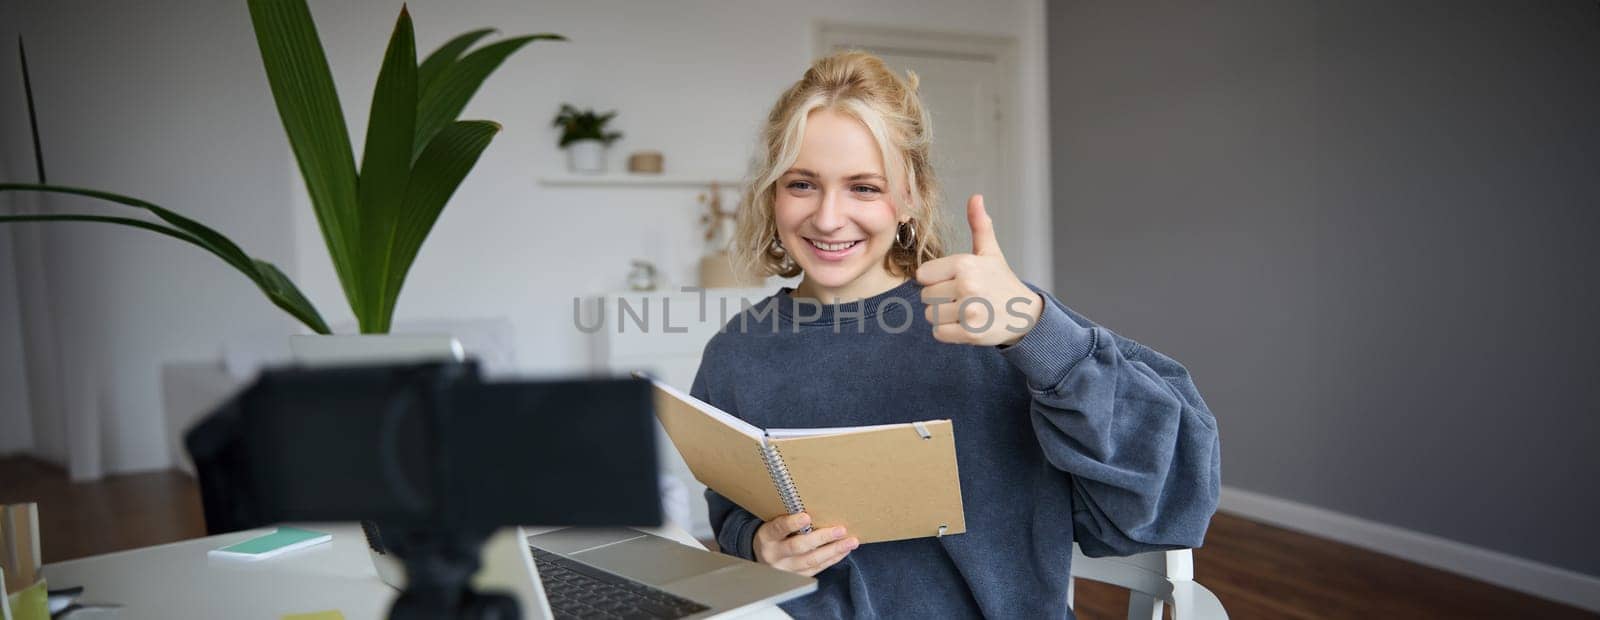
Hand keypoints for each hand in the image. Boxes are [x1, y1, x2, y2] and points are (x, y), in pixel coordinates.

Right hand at [751, 513, 858, 575]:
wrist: (763, 554)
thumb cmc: (774, 533)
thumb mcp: (774, 521)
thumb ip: (789, 516)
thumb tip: (816, 505)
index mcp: (767, 536)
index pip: (778, 528)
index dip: (792, 523)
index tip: (806, 516)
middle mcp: (774, 554)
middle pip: (798, 547)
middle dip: (821, 538)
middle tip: (840, 530)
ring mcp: (786, 568)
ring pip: (811, 560)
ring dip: (833, 550)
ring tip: (850, 541)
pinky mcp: (797, 576)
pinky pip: (817, 568)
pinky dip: (832, 559)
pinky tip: (843, 550)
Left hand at [916, 195, 1043, 346]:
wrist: (1026, 314)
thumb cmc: (1001, 282)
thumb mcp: (990, 252)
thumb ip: (979, 225)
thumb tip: (976, 197)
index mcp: (965, 264)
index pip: (923, 276)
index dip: (935, 280)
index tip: (953, 281)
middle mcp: (967, 286)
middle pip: (926, 297)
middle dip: (940, 299)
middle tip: (963, 298)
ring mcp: (970, 311)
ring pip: (931, 316)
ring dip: (943, 317)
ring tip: (965, 311)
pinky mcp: (971, 333)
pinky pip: (939, 333)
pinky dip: (948, 332)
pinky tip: (966, 324)